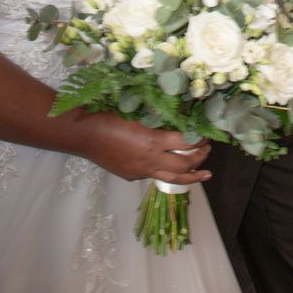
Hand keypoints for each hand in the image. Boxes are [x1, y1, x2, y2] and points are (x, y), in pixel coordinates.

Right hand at [81, 114, 211, 184]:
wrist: (84, 134)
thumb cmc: (109, 117)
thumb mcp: (139, 114)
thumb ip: (158, 121)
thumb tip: (177, 123)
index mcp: (153, 141)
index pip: (186, 144)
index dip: (199, 140)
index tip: (205, 135)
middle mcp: (150, 160)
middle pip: (184, 165)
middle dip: (200, 158)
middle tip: (207, 149)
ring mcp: (141, 171)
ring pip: (173, 179)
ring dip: (191, 176)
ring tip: (205, 174)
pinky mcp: (132, 175)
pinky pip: (154, 175)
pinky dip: (167, 172)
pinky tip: (170, 167)